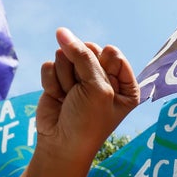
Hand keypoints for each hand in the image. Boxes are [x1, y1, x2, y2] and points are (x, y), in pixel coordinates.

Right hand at [37, 27, 139, 161]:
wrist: (60, 145)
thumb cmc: (87, 122)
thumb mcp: (97, 88)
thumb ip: (83, 55)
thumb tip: (61, 31)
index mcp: (125, 84)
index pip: (112, 53)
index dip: (103, 66)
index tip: (101, 88)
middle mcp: (104, 79)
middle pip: (88, 51)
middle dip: (81, 72)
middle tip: (82, 94)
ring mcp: (80, 79)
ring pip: (67, 56)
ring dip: (66, 78)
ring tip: (70, 99)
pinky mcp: (59, 79)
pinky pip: (51, 65)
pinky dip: (52, 82)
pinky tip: (58, 98)